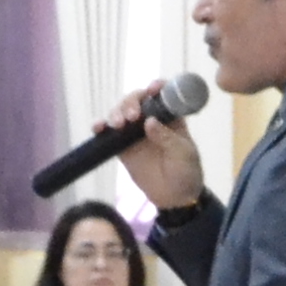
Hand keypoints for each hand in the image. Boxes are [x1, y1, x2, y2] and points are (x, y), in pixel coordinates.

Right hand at [103, 85, 208, 214]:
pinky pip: (109, 133)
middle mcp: (151, 118)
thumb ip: (167, 138)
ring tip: (117, 124)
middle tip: (131, 116)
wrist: (175, 198)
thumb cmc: (186, 172)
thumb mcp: (183, 154)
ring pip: (121, 112)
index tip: (152, 90)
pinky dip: (101, 127)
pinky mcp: (122, 146)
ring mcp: (135, 132)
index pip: (162, 95)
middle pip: (137, 100)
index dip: (156, 88)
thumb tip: (149, 122)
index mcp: (171, 116)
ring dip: (116, 113)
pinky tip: (99, 128)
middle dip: (131, 102)